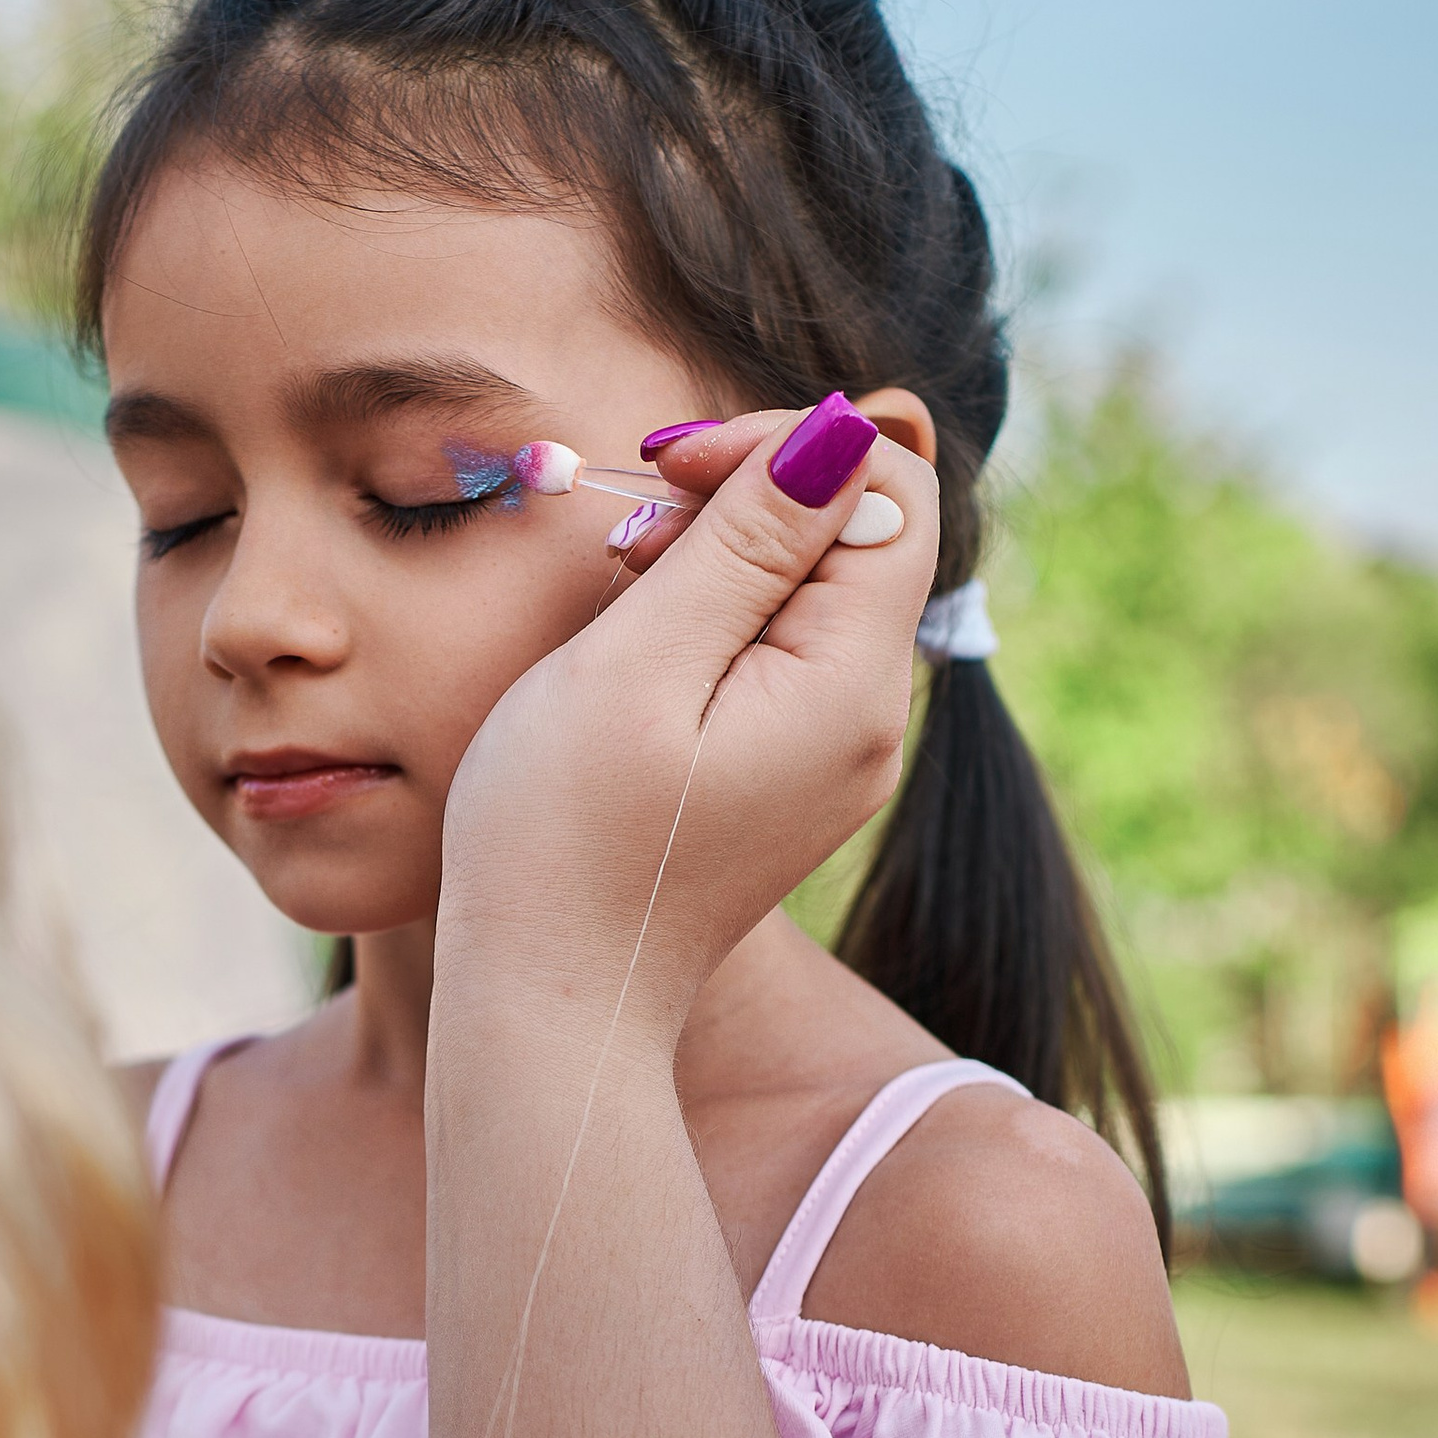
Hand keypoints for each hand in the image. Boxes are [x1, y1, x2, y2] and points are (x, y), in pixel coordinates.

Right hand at [436, 404, 936, 1046]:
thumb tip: (847, 432)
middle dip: (743, 501)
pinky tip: (635, 655)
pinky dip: (712, 625)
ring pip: (810, 594)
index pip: (886, 492)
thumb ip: (746, 543)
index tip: (669, 470)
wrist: (551, 1005)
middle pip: (854, 538)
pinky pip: (779, 658)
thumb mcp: (640, 666)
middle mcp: (869, 722)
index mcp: (850, 687)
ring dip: (717, 560)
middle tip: (626, 538)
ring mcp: (834, 758)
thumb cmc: (562, 838)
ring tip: (620, 592)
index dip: (785, 449)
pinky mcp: (789, 779)